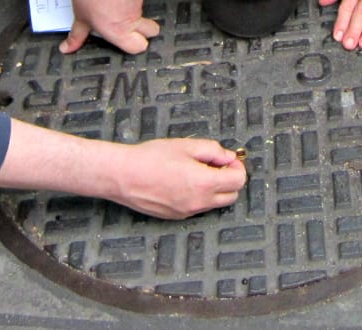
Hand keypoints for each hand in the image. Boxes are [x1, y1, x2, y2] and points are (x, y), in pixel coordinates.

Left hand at [61, 0, 159, 54]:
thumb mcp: (80, 18)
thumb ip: (77, 37)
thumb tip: (68, 48)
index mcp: (120, 30)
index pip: (139, 47)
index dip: (135, 46)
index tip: (125, 43)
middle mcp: (133, 17)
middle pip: (152, 31)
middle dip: (145, 32)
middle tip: (128, 28)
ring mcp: (138, 1)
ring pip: (140, 11)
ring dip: (130, 11)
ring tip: (111, 4)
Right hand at [108, 138, 245, 218]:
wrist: (123, 176)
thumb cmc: (151, 158)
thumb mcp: (186, 145)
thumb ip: (213, 150)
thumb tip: (227, 157)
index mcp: (204, 183)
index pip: (238, 181)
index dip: (237, 167)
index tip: (227, 159)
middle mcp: (199, 202)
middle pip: (231, 196)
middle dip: (229, 180)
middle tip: (215, 165)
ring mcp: (187, 212)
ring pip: (215, 204)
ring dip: (215, 189)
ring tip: (196, 171)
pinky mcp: (176, 217)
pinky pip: (198, 208)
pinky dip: (199, 196)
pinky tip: (183, 182)